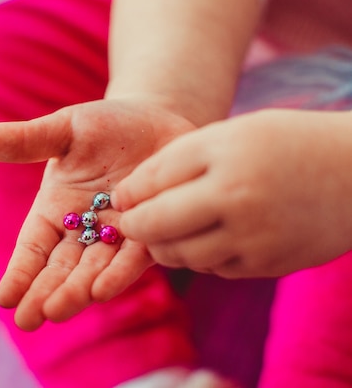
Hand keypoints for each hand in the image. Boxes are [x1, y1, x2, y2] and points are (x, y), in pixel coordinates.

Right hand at [0, 98, 194, 329]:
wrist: (156, 120)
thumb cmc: (104, 126)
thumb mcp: (63, 130)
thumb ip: (26, 141)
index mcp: (55, 210)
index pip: (32, 247)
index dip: (19, 272)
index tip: (4, 298)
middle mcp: (83, 230)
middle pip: (61, 268)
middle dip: (45, 293)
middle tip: (28, 320)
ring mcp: (117, 235)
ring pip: (93, 270)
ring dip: (76, 291)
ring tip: (58, 310)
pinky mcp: (150, 233)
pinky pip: (133, 257)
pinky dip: (119, 273)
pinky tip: (102, 290)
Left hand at [113, 109, 351, 277]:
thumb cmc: (283, 144)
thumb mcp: (229, 135)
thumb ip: (175, 162)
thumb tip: (126, 198)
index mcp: (225, 160)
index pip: (152, 183)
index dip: (129, 195)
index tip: (121, 197)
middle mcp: (238, 203)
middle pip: (158, 228)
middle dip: (136, 227)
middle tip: (131, 222)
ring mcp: (255, 240)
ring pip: (182, 257)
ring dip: (164, 246)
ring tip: (166, 230)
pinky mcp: (268, 265)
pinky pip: (213, 269)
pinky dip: (199, 256)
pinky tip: (205, 238)